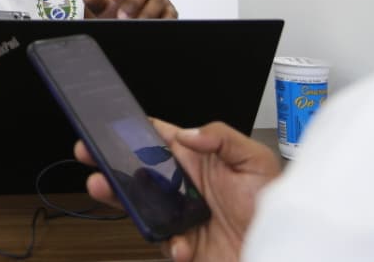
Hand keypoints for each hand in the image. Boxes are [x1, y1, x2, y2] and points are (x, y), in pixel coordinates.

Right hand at [77, 119, 280, 261]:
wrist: (284, 252)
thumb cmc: (274, 207)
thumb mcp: (255, 160)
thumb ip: (221, 138)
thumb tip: (188, 133)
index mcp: (198, 160)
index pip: (157, 139)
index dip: (132, 130)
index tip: (109, 124)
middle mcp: (184, 187)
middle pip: (137, 170)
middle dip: (110, 161)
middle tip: (89, 152)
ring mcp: (180, 216)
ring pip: (139, 205)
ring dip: (119, 196)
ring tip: (103, 187)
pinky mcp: (183, 245)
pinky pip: (163, 242)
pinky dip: (168, 242)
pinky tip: (179, 241)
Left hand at [85, 0, 177, 18]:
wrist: (129, 25)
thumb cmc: (117, 12)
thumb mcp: (104, 8)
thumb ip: (96, 0)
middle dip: (133, 2)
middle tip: (122, 17)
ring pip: (157, 0)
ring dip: (146, 13)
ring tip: (135, 24)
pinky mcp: (170, 12)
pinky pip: (170, 15)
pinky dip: (162, 21)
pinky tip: (152, 29)